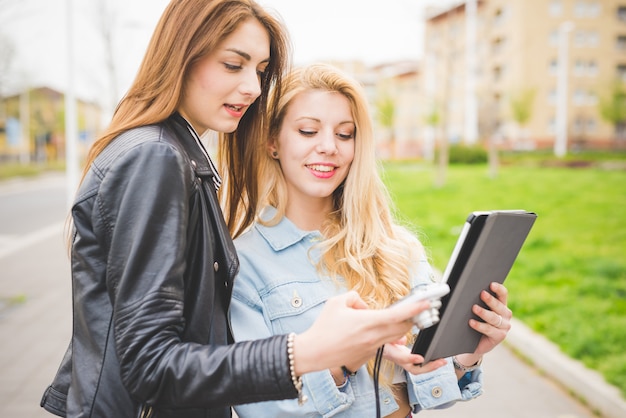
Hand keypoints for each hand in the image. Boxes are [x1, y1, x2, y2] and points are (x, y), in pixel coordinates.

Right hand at [294, 291, 431, 374]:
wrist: (314, 352)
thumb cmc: (323, 327)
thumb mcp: (336, 302)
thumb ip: (354, 297)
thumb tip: (365, 305)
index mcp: (368, 322)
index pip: (398, 314)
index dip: (415, 308)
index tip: (427, 302)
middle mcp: (374, 337)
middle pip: (403, 327)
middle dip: (413, 317)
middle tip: (420, 307)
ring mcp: (372, 347)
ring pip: (397, 337)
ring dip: (403, 327)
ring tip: (404, 316)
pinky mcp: (369, 355)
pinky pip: (386, 344)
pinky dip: (390, 336)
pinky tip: (385, 329)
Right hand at [383, 342, 446, 374]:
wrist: (379, 345)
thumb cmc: (381, 342)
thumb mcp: (384, 338)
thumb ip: (393, 339)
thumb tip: (402, 340)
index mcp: (392, 354)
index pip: (402, 358)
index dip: (411, 359)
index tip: (421, 358)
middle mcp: (400, 360)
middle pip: (415, 369)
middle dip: (429, 367)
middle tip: (441, 362)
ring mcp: (405, 361)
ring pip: (419, 368)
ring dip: (431, 366)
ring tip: (442, 361)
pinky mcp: (409, 359)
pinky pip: (420, 364)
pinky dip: (429, 363)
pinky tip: (437, 359)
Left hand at [469, 282, 511, 356]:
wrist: (473, 343)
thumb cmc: (475, 322)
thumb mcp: (476, 310)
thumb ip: (476, 301)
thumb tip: (467, 290)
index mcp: (501, 305)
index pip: (503, 294)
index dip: (498, 289)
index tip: (491, 284)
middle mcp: (505, 315)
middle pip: (499, 305)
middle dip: (490, 299)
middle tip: (482, 294)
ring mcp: (504, 326)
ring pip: (494, 318)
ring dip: (484, 312)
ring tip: (474, 308)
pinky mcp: (500, 336)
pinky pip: (489, 330)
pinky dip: (480, 325)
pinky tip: (471, 322)